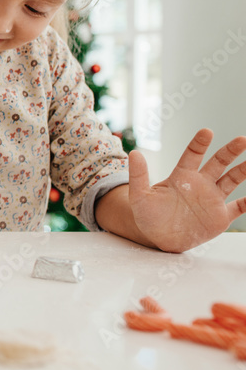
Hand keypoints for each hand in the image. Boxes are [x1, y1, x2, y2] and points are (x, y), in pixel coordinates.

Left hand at [129, 129, 245, 251]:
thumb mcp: (139, 196)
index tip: (206, 132)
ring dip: (243, 170)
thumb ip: (139, 175)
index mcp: (182, 176)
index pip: (193, 155)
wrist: (157, 238)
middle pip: (218, 163)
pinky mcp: (220, 217)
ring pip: (232, 180)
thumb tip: (133, 153)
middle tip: (242, 139)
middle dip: (230, 151)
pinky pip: (240, 207)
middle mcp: (200, 184)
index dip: (199, 143)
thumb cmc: (147, 214)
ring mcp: (212, 199)